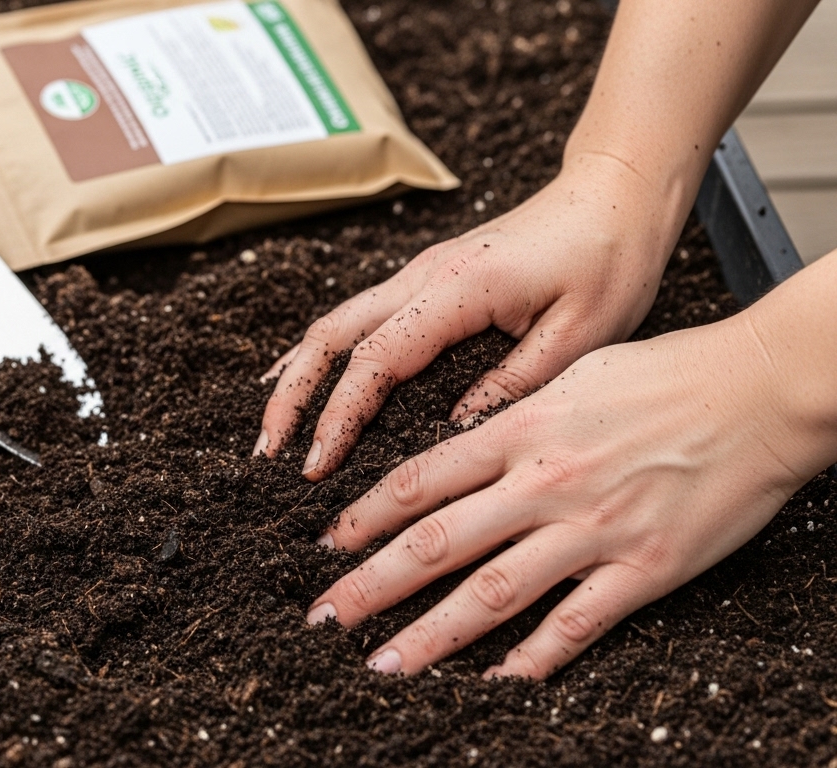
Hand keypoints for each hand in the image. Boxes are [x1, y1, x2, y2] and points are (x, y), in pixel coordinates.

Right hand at [256, 153, 688, 480]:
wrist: (615, 192)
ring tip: (273, 429)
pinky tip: (306, 380)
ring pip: (335, 323)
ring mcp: (419, 274)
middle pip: (330, 335)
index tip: (318, 464)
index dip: (340, 415)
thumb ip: (515, 382)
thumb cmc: (608, 258)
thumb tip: (454, 430)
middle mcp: (423, 276)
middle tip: (269, 452)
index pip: (376, 359)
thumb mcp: (582, 333)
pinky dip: (323, 354)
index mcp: (457, 289)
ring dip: (299, 375)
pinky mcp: (427, 280)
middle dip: (292, 396)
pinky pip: (358, 318)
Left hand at [304, 302, 836, 677]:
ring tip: (382, 664)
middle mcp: (543, 483)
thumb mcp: (569, 376)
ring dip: (429, 635)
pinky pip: (575, 624)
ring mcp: (591, 529)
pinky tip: (493, 682)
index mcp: (521, 431)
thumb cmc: (665, 376)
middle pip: (436, 541)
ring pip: (491, 592)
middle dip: (370, 584)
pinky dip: (532, 659)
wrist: (758, 390)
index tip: (324, 545)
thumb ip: (511, 415)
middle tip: (324, 616)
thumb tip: (459, 439)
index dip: (362, 518)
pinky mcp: (642, 568)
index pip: (418, 481)